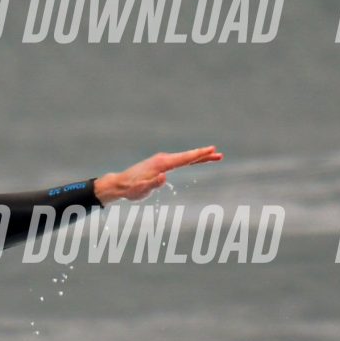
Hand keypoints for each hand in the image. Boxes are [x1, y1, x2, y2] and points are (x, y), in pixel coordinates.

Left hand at [95, 146, 221, 204]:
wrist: (120, 184)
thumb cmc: (131, 189)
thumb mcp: (141, 190)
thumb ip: (152, 184)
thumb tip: (164, 177)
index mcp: (161, 164)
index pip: (184, 159)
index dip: (199, 155)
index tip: (211, 150)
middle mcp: (163, 159)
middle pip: (187, 157)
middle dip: (204, 155)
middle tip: (220, 154)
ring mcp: (162, 161)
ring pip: (184, 158)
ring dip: (199, 157)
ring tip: (215, 156)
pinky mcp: (160, 164)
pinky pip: (179, 161)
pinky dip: (190, 160)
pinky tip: (196, 160)